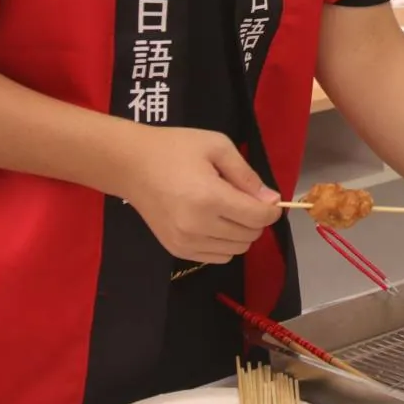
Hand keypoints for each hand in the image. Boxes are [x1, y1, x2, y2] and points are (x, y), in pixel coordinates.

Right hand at [115, 126, 279, 263]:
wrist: (131, 165)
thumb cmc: (176, 149)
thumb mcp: (217, 147)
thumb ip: (247, 175)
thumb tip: (272, 201)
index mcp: (210, 198)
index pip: (258, 217)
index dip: (271, 209)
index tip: (268, 198)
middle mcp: (198, 226)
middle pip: (250, 235)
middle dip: (256, 219)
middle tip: (244, 198)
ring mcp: (185, 242)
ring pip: (236, 250)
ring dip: (242, 232)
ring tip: (228, 209)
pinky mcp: (177, 250)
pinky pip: (218, 257)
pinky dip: (225, 243)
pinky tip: (215, 222)